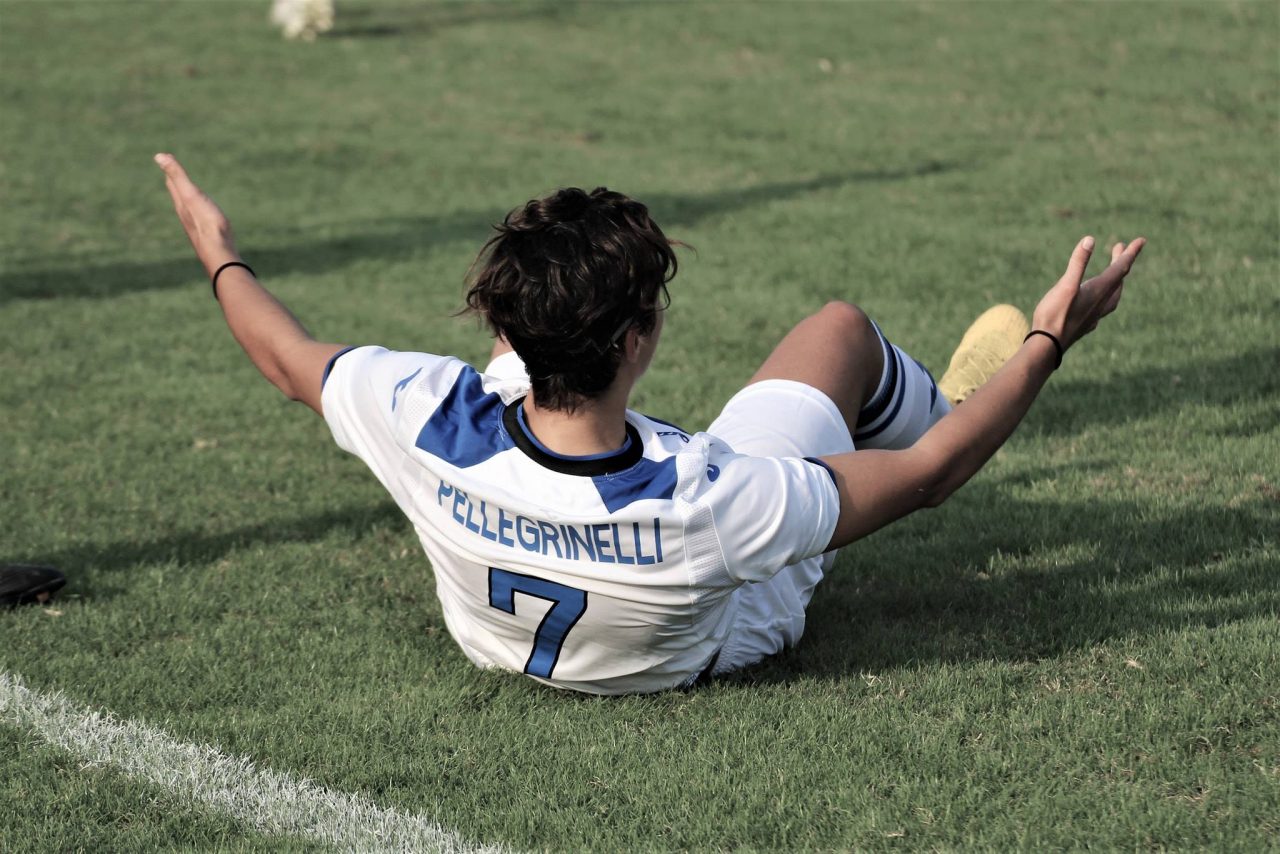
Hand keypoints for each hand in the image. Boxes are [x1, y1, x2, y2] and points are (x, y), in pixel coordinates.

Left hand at [154, 153, 239, 275]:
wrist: (218, 251)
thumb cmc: (206, 222)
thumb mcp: (191, 194)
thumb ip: (177, 175)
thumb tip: (158, 156)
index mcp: (181, 202)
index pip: (172, 182)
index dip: (170, 169)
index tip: (166, 157)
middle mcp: (185, 213)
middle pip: (177, 194)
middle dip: (175, 181)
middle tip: (173, 170)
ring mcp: (196, 224)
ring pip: (188, 207)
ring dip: (186, 196)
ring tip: (187, 190)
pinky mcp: (207, 233)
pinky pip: (200, 217)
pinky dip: (198, 209)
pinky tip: (203, 213)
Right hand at [1031, 235, 1146, 349]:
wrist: (1048, 346)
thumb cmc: (1055, 315)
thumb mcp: (1066, 285)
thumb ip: (1078, 263)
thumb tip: (1090, 240)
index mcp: (1099, 291)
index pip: (1120, 268)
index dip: (1130, 253)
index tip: (1142, 240)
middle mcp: (1101, 303)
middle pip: (1118, 280)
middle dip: (1122, 262)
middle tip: (1121, 248)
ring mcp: (1094, 315)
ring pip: (1113, 296)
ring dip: (1116, 282)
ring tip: (1115, 275)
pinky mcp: (1085, 324)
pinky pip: (1102, 308)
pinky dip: (1104, 298)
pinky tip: (1097, 303)